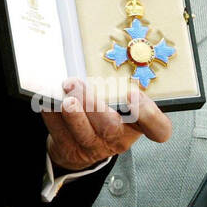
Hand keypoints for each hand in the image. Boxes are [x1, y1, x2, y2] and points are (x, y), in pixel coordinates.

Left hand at [42, 78, 171, 171]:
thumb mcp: (118, 105)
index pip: (158, 129)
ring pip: (83, 133)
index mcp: (136, 126)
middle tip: (75, 84)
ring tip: (65, 89)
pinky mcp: (69, 150)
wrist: (79, 147)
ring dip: (72, 110)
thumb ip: (115, 88)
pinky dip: (52, 113)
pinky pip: (59, 132)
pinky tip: (48, 98)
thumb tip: (97, 56)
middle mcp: (118, 139)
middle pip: (110, 127)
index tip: (132, 95)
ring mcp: (93, 147)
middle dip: (91, 103)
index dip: (149, 115)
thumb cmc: (103, 116)